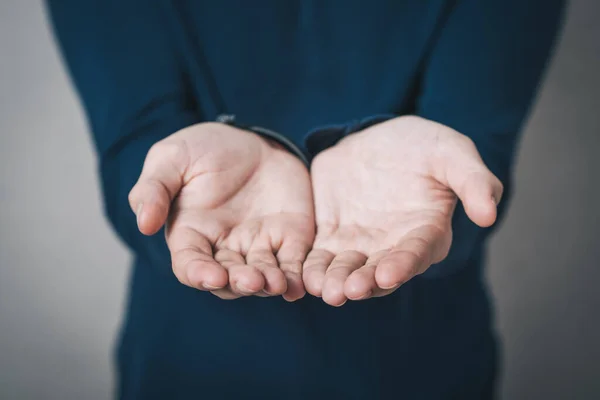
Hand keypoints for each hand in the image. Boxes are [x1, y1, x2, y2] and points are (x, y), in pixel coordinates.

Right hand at [128, 123, 314, 300]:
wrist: (251, 139)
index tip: (211, 276)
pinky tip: (300, 283)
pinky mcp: (288, 238)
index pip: (190, 265)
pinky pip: (292, 262)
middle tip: (252, 280)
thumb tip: (144, 224)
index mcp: (191, 234)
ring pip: (262, 276)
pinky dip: (296, 276)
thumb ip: (154, 188)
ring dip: (269, 283)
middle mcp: (224, 248)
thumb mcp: (171, 158)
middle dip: (240, 283)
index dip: (199, 274)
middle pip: (229, 279)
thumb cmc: (204, 148)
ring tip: (278, 283)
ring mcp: (257, 246)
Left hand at [303, 116, 502, 305]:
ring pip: (346, 270)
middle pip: (378, 271)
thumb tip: (489, 214)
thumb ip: (473, 181)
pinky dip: (312, 267)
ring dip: (335, 282)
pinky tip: (302, 275)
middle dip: (363, 282)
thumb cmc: (424, 147)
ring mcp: (360, 244)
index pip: (416, 253)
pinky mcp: (331, 236)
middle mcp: (392, 246)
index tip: (388, 275)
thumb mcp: (452, 152)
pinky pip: (319, 256)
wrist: (380, 137)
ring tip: (324, 289)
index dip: (403, 265)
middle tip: (348, 290)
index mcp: (426, 232)